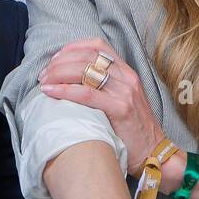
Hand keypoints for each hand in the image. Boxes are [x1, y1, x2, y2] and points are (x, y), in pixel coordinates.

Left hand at [38, 38, 165, 173]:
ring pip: (85, 71)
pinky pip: (87, 94)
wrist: (155, 153)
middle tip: (43, 74)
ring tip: (44, 82)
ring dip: (58, 74)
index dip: (72, 48)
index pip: (97, 45)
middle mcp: (127, 77)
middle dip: (60, 62)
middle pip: (87, 56)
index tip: (54, 59)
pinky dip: (65, 90)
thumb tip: (70, 80)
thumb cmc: (132, 130)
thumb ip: (103, 87)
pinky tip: (51, 92)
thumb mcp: (121, 100)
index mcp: (127, 71)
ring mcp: (125, 91)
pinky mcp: (121, 109)